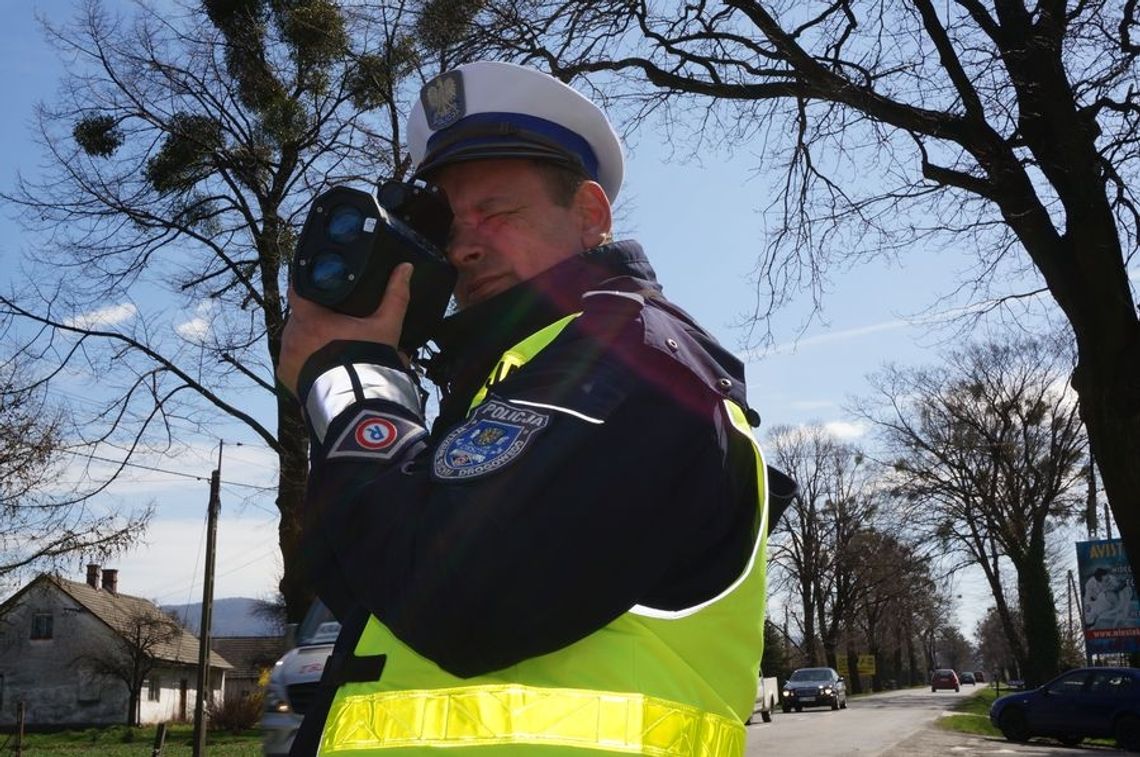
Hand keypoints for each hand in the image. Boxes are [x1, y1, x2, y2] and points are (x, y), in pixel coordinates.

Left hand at [277, 263, 412, 397]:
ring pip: (294, 337)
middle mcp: (293, 335)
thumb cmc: (368, 361)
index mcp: (311, 319)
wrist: (356, 402)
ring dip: (307, 338)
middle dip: (314, 317)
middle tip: (334, 323)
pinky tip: (319, 362)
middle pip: (299, 315)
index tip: (319, 285)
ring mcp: (287, 356)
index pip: (298, 288)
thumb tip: (404, 268)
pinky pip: (290, 360)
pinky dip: (302, 359)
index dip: (306, 284)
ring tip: (329, 344)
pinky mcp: (285, 375)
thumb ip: (395, 296)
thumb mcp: (385, 326)